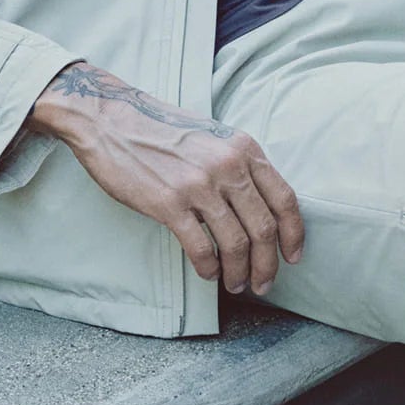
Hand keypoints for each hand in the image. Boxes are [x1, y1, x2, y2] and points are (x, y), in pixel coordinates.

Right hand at [29, 62, 303, 294]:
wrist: (111, 120)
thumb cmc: (162, 132)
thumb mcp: (214, 139)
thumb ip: (239, 167)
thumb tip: (260, 209)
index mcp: (244, 149)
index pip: (284, 199)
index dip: (293, 234)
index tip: (292, 257)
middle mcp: (228, 166)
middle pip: (263, 228)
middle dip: (267, 264)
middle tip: (264, 284)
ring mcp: (199, 184)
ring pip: (236, 243)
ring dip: (239, 272)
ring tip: (236, 284)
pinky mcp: (169, 202)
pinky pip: (201, 247)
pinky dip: (209, 267)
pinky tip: (208, 273)